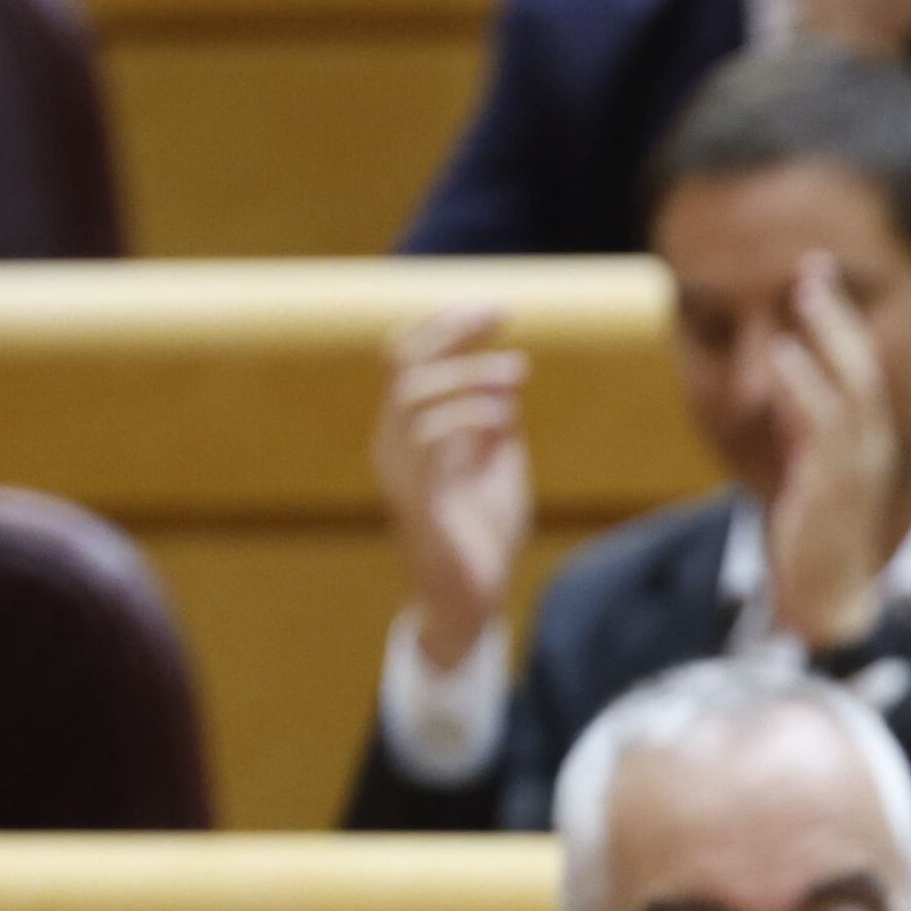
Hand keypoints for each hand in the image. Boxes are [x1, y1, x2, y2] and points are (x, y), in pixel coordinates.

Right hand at [371, 306, 531, 674]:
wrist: (471, 602)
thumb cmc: (480, 534)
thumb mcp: (497, 466)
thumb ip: (494, 424)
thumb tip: (506, 381)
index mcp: (406, 432)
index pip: (406, 359)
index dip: (444, 325)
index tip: (495, 308)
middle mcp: (393, 445)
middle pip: (403, 363)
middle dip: (452, 330)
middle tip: (502, 314)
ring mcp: (403, 472)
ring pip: (416, 395)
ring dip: (470, 375)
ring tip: (517, 373)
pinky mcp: (422, 502)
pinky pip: (433, 442)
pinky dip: (471, 418)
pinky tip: (505, 419)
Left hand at [759, 257, 899, 647]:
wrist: (826, 609)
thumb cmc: (815, 543)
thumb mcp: (810, 474)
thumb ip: (800, 424)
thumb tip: (781, 370)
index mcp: (863, 442)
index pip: (860, 369)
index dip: (840, 322)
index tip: (817, 274)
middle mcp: (869, 449)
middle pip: (863, 367)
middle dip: (841, 315)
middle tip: (814, 268)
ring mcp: (856, 470)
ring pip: (853, 389)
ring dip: (828, 336)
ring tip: (805, 292)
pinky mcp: (831, 492)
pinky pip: (824, 429)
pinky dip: (805, 386)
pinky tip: (784, 353)